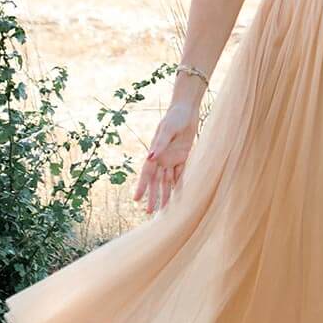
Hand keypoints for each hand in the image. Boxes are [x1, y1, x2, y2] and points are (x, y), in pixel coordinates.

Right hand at [132, 100, 199, 214]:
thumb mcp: (167, 130)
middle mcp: (161, 158)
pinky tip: (177, 196)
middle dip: (153, 196)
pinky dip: (178, 184)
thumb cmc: (175, 118)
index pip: (146, 174)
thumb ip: (160, 144)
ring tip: (163, 210)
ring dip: (165, 194)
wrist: (187, 110)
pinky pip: (180, 174)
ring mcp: (172, 159)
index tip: (136, 199)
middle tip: (149, 212)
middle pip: (156, 181)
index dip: (141, 187)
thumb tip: (150, 158)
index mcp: (155, 153)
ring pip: (167, 181)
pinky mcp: (183, 157)